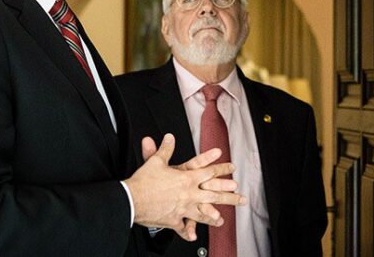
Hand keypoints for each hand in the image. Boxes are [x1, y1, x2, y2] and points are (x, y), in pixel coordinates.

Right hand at [125, 133, 246, 239]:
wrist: (132, 199)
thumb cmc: (144, 181)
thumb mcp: (156, 161)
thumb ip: (165, 149)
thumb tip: (169, 138)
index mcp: (187, 178)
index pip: (209, 172)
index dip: (222, 169)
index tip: (233, 169)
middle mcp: (189, 194)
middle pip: (214, 194)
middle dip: (230, 196)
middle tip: (241, 198)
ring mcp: (183, 208)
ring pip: (203, 213)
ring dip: (214, 217)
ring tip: (222, 220)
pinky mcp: (174, 220)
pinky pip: (183, 228)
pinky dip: (187, 232)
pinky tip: (192, 236)